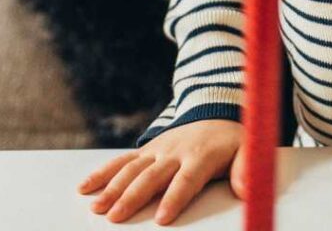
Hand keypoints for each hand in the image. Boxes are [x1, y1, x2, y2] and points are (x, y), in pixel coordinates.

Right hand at [78, 118, 243, 223]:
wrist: (216, 112)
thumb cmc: (231, 140)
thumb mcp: (247, 149)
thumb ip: (246, 169)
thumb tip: (246, 189)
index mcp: (201, 155)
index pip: (187, 179)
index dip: (175, 198)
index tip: (162, 219)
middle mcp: (176, 151)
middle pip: (152, 176)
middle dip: (133, 197)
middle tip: (115, 218)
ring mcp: (158, 150)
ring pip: (132, 169)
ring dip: (113, 187)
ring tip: (97, 208)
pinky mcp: (146, 150)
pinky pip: (122, 160)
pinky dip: (102, 172)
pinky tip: (84, 187)